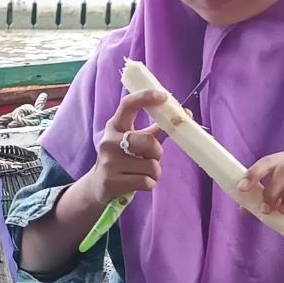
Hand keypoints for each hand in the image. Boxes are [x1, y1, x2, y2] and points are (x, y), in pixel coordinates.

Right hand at [86, 88, 169, 203]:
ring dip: (154, 172)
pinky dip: (149, 184)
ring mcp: (108, 163)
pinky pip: (146, 182)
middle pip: (148, 142)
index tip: (164, 97)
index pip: (128, 105)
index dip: (146, 97)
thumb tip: (185, 114)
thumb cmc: (123, 159)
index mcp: (115, 127)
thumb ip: (156, 129)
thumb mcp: (133, 141)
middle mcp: (109, 142)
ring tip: (141, 173)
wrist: (98, 185)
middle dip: (156, 152)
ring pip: (151, 166)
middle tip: (150, 157)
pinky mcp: (111, 182)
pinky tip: (137, 183)